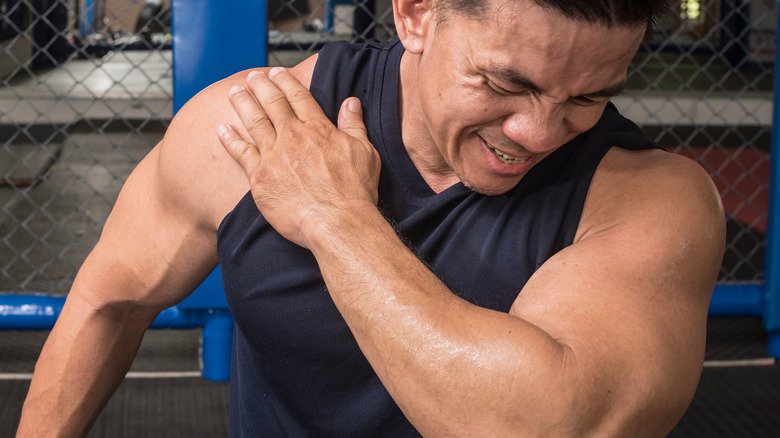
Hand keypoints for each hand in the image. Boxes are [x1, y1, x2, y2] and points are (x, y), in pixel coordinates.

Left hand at [217, 67, 380, 248]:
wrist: (337, 222)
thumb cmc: (355, 192)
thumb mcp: (365, 152)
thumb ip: (355, 125)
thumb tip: (351, 103)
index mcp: (318, 129)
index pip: (299, 97)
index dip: (286, 82)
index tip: (277, 73)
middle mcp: (293, 137)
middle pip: (273, 103)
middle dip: (261, 85)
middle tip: (253, 76)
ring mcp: (274, 155)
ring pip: (254, 121)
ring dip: (243, 103)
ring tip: (234, 92)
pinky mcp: (260, 177)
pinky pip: (240, 153)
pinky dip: (230, 139)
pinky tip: (222, 129)